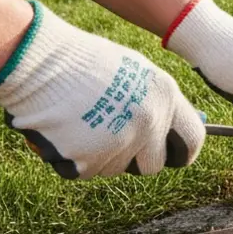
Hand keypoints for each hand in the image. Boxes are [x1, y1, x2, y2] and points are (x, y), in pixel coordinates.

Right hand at [0, 2, 205, 178]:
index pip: (193, 139)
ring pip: (116, 168)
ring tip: (80, 123)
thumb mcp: (133, 72)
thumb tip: (171, 128)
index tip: (174, 156)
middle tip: (113, 142)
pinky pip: (86, 171)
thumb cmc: (83, 62)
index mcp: (165, 97)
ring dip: (101, 155)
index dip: (183, 151)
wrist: (39, 63)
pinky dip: (75, 158)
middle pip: (154, 164)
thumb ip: (155, 102)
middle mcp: (149, 124)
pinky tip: (65, 132)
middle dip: (137, 160)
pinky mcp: (89, 163)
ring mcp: (120, 145)